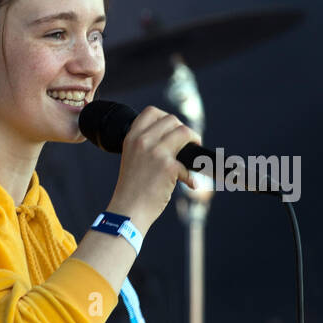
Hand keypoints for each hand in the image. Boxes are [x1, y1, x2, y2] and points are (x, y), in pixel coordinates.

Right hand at [107, 106, 201, 230]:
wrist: (128, 210)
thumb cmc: (132, 190)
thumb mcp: (132, 159)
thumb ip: (146, 146)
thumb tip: (174, 140)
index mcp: (131, 137)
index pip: (152, 112)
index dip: (166, 118)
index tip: (172, 130)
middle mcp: (143, 140)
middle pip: (172, 120)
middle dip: (183, 131)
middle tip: (187, 144)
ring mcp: (156, 152)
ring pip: (184, 132)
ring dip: (194, 141)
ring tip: (194, 155)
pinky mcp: (168, 166)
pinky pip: (190, 162)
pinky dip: (191, 175)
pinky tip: (189, 183)